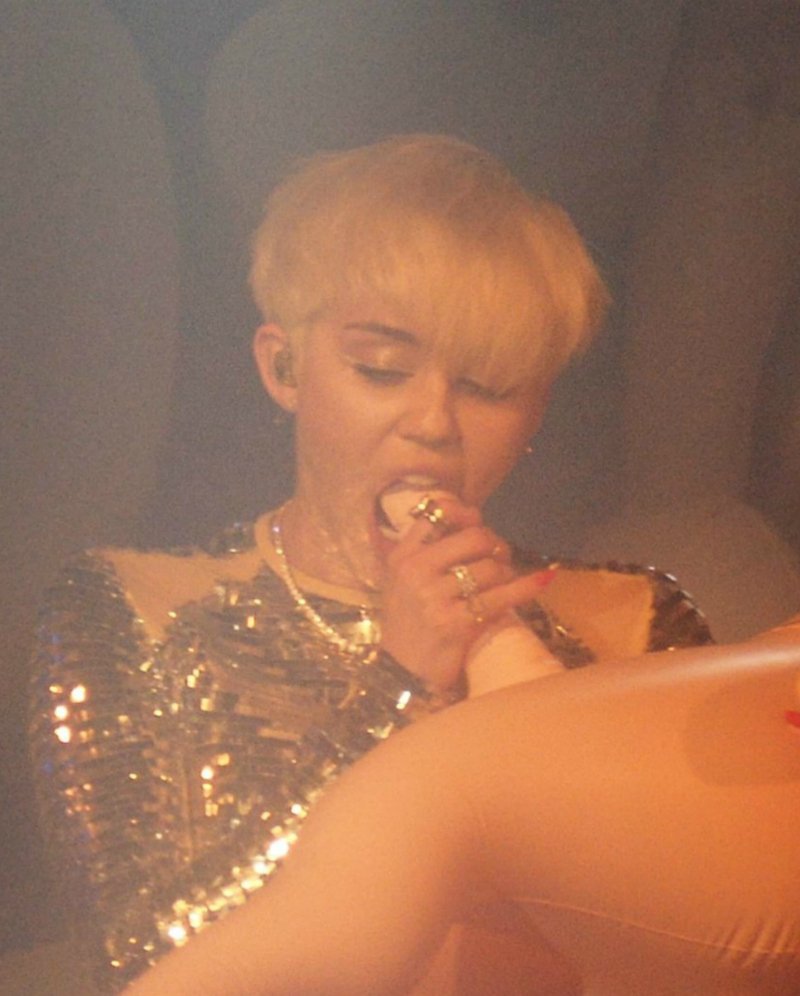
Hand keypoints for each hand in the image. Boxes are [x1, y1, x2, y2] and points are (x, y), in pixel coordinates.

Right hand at [378, 496, 552, 692]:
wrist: (401, 672)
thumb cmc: (408, 623)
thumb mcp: (402, 581)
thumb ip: (426, 551)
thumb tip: (471, 520)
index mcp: (402, 556)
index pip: (436, 513)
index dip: (464, 513)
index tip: (477, 522)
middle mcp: (416, 571)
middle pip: (474, 537)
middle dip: (495, 545)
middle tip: (499, 556)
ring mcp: (436, 597)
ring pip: (491, 568)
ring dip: (507, 573)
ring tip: (505, 581)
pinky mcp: (457, 623)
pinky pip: (502, 596)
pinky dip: (526, 587)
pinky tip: (542, 580)